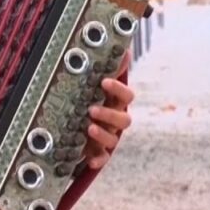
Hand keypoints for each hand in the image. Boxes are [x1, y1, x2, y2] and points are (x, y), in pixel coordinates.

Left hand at [83, 53, 133, 169]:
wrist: (82, 125)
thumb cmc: (92, 100)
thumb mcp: (97, 85)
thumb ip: (111, 68)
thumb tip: (125, 49)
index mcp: (117, 103)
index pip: (127, 96)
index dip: (118, 89)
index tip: (104, 81)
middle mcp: (115, 121)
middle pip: (123, 120)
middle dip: (109, 114)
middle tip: (92, 108)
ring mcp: (108, 137)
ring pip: (113, 139)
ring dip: (102, 134)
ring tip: (88, 127)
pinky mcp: (99, 152)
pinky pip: (102, 158)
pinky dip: (98, 159)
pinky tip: (90, 160)